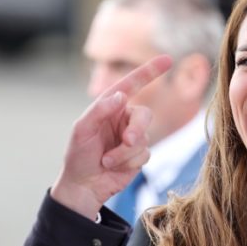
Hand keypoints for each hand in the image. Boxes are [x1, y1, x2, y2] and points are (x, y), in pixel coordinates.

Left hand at [50, 55, 171, 219]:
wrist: (83, 186)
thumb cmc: (78, 155)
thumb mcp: (82, 130)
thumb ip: (100, 110)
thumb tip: (121, 95)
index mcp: (110, 106)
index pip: (131, 85)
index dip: (150, 71)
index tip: (168, 59)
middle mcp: (123, 119)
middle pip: (144, 115)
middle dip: (137, 129)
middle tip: (127, 141)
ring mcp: (132, 138)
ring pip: (143, 139)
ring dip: (124, 153)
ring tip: (106, 161)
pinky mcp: (138, 156)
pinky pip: (143, 155)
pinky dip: (128, 162)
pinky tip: (113, 167)